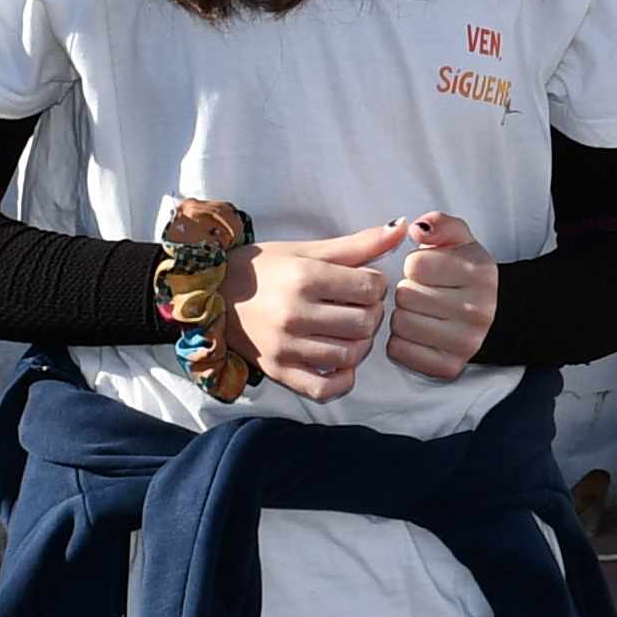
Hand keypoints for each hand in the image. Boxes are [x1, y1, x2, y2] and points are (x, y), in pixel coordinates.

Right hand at [236, 225, 409, 401]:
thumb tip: (402, 227)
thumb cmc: (266, 268)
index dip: (376, 284)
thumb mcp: (308, 249)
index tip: (363, 283)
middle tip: (359, 307)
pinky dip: (341, 380)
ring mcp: (285, 346)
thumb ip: (358, 244)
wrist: (213, 292)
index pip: (370, 286)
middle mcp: (295, 313)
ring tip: (349, 330)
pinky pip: (323, 388)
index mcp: (304, 277)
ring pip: (350, 354)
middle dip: (372, 313)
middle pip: (365, 322)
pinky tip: (340, 363)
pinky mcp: (278, 371)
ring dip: (361, 344)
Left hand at [382, 212, 498, 382]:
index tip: (427, 271)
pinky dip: (401, 341)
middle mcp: (476, 310)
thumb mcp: (462, 241)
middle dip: (407, 291)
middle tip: (422, 293)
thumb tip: (416, 229)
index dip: (415, 265)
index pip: (415, 265)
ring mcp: (464, 342)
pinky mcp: (449, 367)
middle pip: (405, 295)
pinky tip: (418, 333)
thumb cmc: (468, 275)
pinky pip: (399, 350)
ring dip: (402, 316)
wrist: (498, 317)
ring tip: (420, 312)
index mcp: (478, 274)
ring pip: (400, 324)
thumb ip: (440, 224)